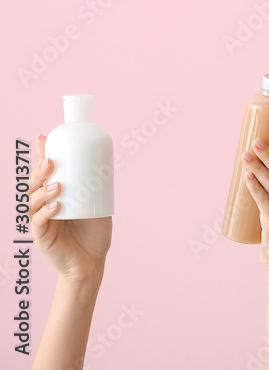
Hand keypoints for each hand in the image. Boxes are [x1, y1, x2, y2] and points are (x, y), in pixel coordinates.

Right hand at [27, 134, 111, 283]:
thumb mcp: (99, 205)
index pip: (46, 173)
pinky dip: (46, 213)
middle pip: (34, 184)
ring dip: (43, 190)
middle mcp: (44, 206)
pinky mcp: (42, 237)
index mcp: (56, 196)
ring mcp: (41, 221)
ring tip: (57, 185)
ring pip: (33, 201)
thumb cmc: (94, 234)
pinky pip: (38, 222)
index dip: (42, 155)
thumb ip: (97, 189)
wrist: (92, 262)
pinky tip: (55, 206)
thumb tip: (104, 164)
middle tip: (52, 161)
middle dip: (40, 171)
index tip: (44, 137)